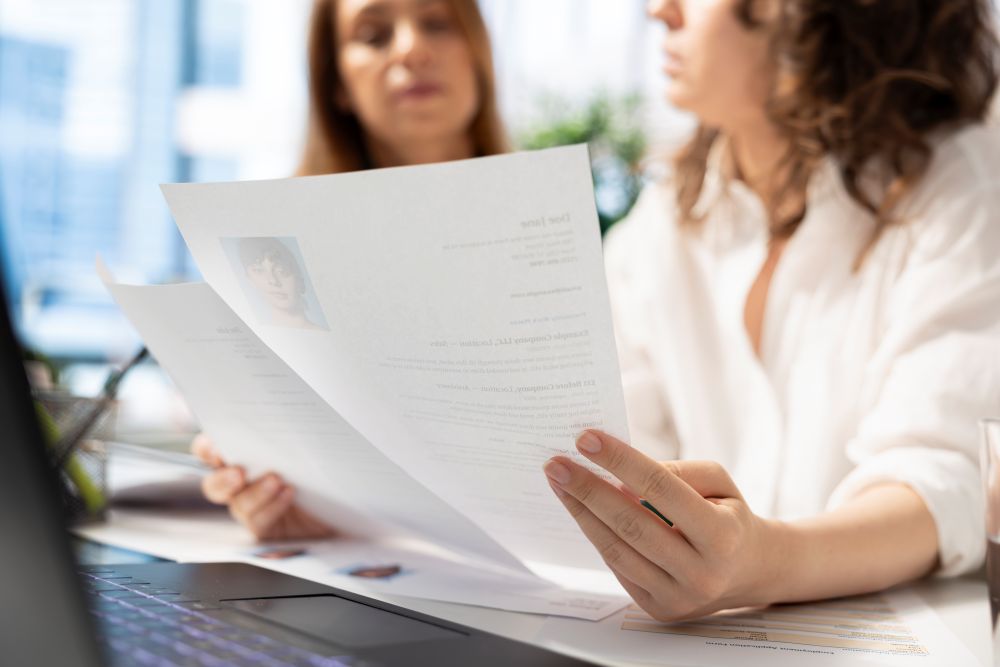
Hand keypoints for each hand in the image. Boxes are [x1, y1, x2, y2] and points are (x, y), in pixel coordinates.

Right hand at [192, 434, 335, 540]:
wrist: (347, 501)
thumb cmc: (324, 465)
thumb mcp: (307, 444)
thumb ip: (286, 434)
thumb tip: (283, 416)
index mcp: (243, 455)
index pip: (210, 451)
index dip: (207, 448)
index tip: (216, 446)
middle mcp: (241, 484)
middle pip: (214, 485)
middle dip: (223, 479)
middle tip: (238, 473)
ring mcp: (253, 509)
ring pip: (238, 505)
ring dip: (256, 493)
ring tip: (277, 480)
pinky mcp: (267, 529)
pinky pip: (259, 523)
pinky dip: (272, 508)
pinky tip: (288, 494)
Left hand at [543, 430, 783, 621]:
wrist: (751, 571)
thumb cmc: (728, 515)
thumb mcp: (718, 482)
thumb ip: (674, 471)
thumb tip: (620, 475)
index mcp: (722, 535)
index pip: (661, 489)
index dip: (620, 461)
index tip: (585, 439)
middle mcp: (701, 572)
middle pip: (630, 524)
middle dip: (587, 489)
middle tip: (556, 463)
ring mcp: (678, 597)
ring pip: (616, 550)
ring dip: (581, 512)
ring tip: (559, 483)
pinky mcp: (658, 609)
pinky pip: (618, 566)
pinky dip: (596, 534)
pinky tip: (580, 509)